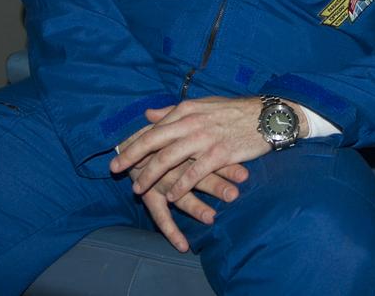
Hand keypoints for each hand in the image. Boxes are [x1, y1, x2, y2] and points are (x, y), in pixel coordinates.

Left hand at [110, 97, 273, 204]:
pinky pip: (194, 173)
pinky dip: (180, 186)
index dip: (134, 140)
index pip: (153, 126)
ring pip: (169, 158)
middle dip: (131, 156)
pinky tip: (170, 197)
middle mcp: (192, 121)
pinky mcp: (220, 153)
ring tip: (138, 188)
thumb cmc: (234, 112)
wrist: (267, 116)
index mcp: (186, 109)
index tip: (118, 151)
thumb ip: (174, 111)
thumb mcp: (202, 105)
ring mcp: (205, 138)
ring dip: (150, 175)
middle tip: (114, 168)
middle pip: (154, 141)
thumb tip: (149, 114)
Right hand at [116, 121, 246, 252]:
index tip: (245, 174)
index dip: (227, 165)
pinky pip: (160, 217)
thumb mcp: (179, 128)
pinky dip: (171, 232)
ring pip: (180, 197)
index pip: (210, 156)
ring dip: (195, 208)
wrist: (129, 143)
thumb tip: (231, 134)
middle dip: (216, 186)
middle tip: (233, 195)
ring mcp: (161, 182)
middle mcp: (174, 166)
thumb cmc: (161, 137)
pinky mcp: (149, 196)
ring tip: (211, 218)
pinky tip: (183, 246)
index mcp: (185, 147)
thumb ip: (200, 131)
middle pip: (198, 176)